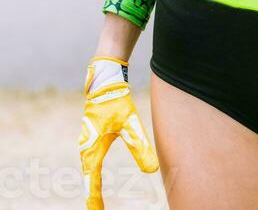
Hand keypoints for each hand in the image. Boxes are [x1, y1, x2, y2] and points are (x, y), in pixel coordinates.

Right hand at [78, 56, 158, 209]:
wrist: (105, 80)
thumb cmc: (116, 101)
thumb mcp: (131, 123)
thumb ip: (140, 146)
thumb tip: (152, 170)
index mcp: (93, 147)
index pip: (93, 179)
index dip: (95, 197)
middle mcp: (86, 146)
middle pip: (88, 177)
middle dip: (92, 194)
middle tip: (96, 209)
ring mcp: (86, 140)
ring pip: (87, 168)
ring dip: (91, 183)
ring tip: (95, 200)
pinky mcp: (90, 134)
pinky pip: (89, 159)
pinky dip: (91, 172)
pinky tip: (95, 176)